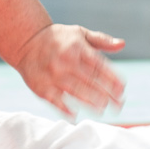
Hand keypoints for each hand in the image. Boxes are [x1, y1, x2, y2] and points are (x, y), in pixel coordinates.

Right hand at [8, 23, 125, 114]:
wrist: (26, 41)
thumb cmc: (59, 38)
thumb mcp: (80, 33)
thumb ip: (102, 40)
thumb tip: (122, 44)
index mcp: (78, 48)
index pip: (99, 66)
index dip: (113, 79)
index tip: (122, 89)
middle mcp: (66, 62)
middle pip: (91, 81)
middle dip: (107, 94)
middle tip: (119, 105)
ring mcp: (53, 76)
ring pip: (76, 92)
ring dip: (91, 102)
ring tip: (103, 109)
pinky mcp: (41, 87)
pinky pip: (55, 100)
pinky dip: (65, 109)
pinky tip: (75, 115)